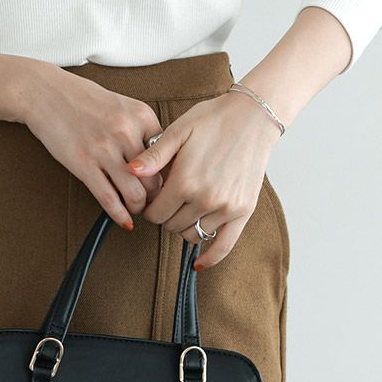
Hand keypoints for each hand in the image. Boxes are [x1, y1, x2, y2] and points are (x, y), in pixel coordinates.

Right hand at [7, 59, 163, 229]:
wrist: (45, 92)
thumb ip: (141, 130)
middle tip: (152, 203)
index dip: (167, 176)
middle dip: (155, 197)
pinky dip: (119, 215)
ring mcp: (105, 149)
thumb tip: (157, 161)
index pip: (168, 156)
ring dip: (138, 208)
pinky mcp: (83, 164)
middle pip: (155, 178)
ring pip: (135, 193)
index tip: (165, 185)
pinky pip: (108, 198)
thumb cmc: (83, 99)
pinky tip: (124, 221)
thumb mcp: (122, 105)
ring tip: (136, 210)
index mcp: (142, 116)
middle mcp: (127, 132)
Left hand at [124, 90, 281, 269]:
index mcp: (185, 182)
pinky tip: (198, 264)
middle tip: (168, 200)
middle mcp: (205, 199)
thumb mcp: (178, 131)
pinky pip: (224, 245)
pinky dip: (211, 258)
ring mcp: (226, 208)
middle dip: (165, 215)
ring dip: (183, 226)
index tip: (151, 199)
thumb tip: (129, 171)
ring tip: (185, 208)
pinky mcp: (243, 211)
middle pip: (171, 226)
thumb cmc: (213, 121)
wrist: (252, 117)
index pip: (154, 214)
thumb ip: (153, 156)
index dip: (148, 208)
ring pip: (192, 235)